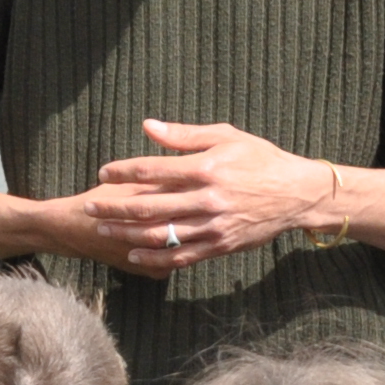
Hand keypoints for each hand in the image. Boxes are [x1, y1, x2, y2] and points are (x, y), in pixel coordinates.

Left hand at [86, 120, 338, 272]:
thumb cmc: (260, 159)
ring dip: (127, 233)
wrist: (296, 194)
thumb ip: (185, 135)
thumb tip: (148, 126)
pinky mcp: (220, 246)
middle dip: (114, 206)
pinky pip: (182, 255)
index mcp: (205, 168)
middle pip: (149, 204)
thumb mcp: (226, 136)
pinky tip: (134, 255)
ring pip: (160, 233)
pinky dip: (155, 257)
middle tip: (88, 207)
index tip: (104, 173)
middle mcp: (206, 198)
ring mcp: (213, 225)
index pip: (153, 169)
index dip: (124, 172)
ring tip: (103, 230)